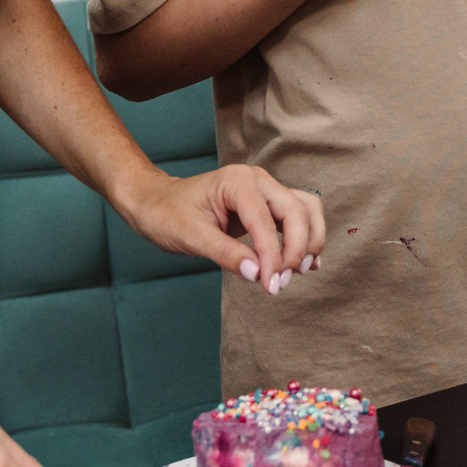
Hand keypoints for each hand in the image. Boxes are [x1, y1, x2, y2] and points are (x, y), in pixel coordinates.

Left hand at [118, 164, 326, 295]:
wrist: (156, 202)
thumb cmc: (168, 215)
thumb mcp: (191, 237)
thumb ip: (225, 254)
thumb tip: (257, 275)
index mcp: (237, 181)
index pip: (266, 220)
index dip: (273, 255)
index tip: (271, 286)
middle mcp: (257, 180)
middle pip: (297, 210)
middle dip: (297, 249)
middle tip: (281, 283)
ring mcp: (265, 189)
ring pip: (306, 209)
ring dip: (310, 241)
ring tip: (298, 272)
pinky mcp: (267, 203)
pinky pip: (298, 216)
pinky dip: (306, 237)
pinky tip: (303, 263)